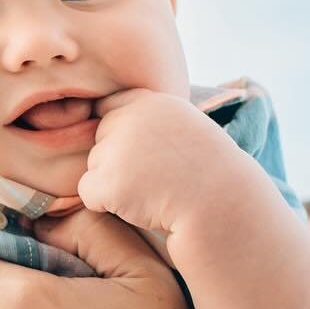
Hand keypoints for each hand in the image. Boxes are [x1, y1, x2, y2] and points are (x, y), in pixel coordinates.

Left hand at [78, 88, 256, 243]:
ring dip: (114, 183)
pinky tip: (139, 206)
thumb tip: (118, 119)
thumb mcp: (189, 128)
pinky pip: (88, 193)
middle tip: (152, 177)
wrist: (221, 206)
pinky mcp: (107, 181)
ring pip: (94, 166)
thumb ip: (155, 121)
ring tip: (153, 191)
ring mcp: (116, 150)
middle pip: (99, 137)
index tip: (138, 151)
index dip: (119, 130)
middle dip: (116, 158)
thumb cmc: (210, 174)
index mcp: (152, 101)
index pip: (110, 105)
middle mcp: (129, 119)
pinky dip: (106, 204)